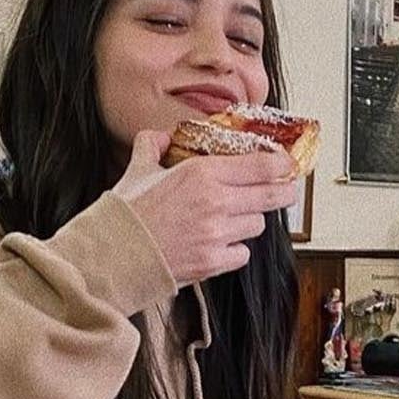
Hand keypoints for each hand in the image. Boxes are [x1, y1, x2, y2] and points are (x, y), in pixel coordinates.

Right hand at [115, 130, 302, 282]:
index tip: (287, 164)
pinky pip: (242, 253)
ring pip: (258, 225)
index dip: (282, 164)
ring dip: (251, 220)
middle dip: (285, 191)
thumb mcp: (137, 170)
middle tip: (286, 189)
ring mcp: (217, 234)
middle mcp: (216, 203)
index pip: (262, 166)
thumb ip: (151, 146)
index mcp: (202, 174)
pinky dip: (236, 249)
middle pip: (273, 195)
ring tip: (234, 218)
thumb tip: (158, 136)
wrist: (112, 256)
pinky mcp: (214, 262)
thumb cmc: (125, 214)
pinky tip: (220, 243)